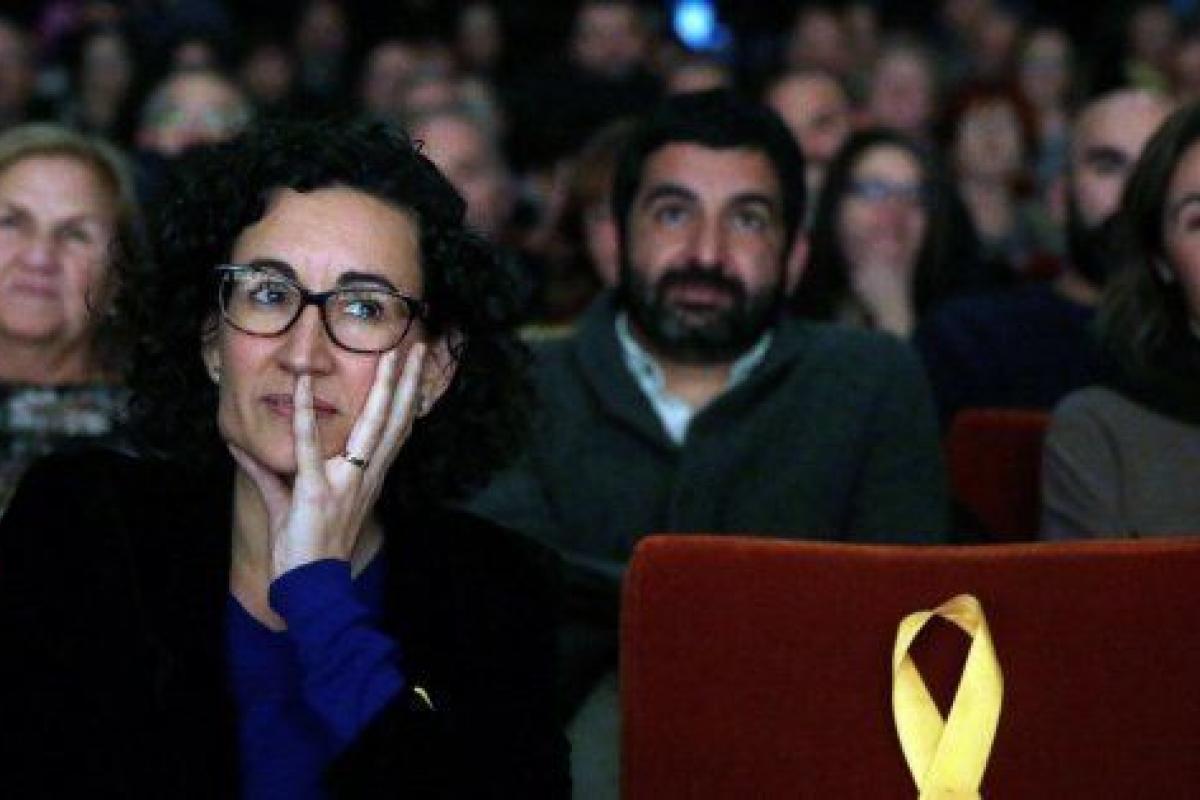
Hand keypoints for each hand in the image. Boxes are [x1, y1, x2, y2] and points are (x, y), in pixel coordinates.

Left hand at [229, 343, 427, 578]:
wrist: (312, 587)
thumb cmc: (304, 549)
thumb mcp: (286, 503)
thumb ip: (265, 473)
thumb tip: (240, 448)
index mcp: (366, 478)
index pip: (393, 430)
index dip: (404, 398)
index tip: (411, 370)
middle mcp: (365, 476)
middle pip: (394, 420)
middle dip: (406, 381)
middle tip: (416, 347)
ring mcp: (345, 481)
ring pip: (373, 426)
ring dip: (384, 387)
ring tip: (391, 356)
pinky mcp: (317, 491)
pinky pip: (309, 447)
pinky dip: (302, 415)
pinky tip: (300, 385)